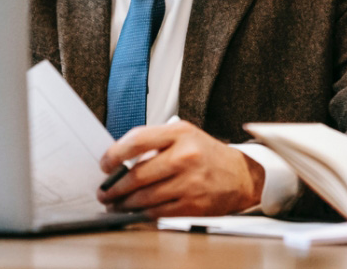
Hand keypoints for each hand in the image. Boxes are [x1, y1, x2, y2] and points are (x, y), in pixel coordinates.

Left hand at [97, 119, 264, 217]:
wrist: (241, 175)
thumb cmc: (206, 153)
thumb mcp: (183, 134)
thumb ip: (155, 142)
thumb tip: (122, 157)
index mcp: (179, 133)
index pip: (137, 140)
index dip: (115, 153)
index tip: (105, 164)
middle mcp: (184, 156)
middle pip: (138, 174)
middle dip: (115, 186)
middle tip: (105, 191)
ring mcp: (190, 182)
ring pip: (146, 196)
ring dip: (125, 203)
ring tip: (115, 203)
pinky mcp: (194, 205)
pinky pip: (159, 212)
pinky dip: (142, 213)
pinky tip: (135, 211)